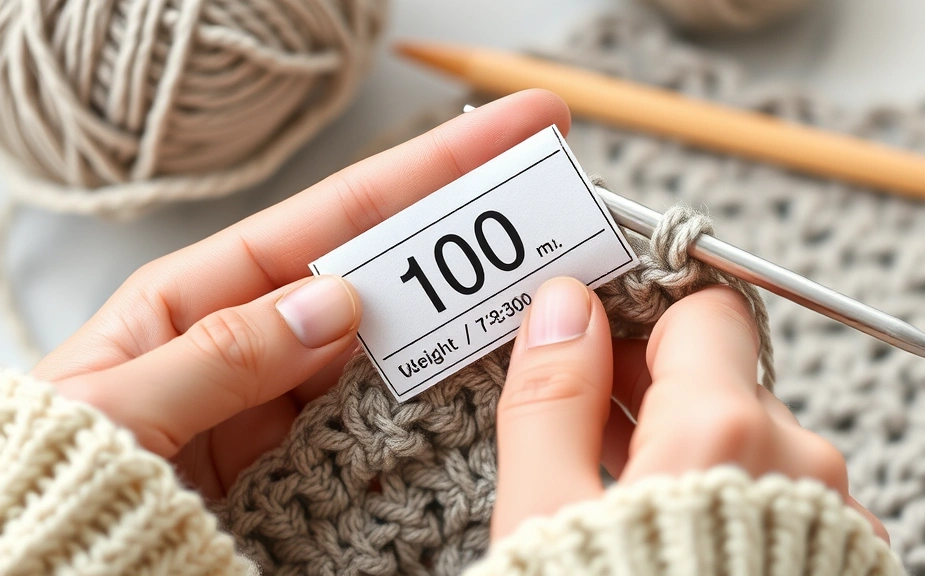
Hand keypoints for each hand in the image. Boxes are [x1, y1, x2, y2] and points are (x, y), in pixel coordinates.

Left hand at [32, 90, 570, 498]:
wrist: (48, 567)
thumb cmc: (47, 477)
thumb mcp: (116, 408)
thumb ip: (222, 356)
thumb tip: (336, 305)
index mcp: (202, 298)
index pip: (334, 220)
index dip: (428, 170)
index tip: (512, 131)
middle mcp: (261, 339)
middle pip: (385, 273)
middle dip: (469, 236)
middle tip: (556, 209)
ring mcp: (293, 402)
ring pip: (397, 349)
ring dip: (463, 324)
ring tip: (543, 296)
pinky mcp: (311, 462)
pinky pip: (384, 424)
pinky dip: (434, 408)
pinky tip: (487, 391)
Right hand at [491, 277, 888, 541]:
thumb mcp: (545, 516)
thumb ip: (551, 398)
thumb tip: (560, 306)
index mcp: (722, 430)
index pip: (702, 312)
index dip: (641, 311)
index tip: (593, 328)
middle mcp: (796, 459)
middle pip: (725, 373)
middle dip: (651, 382)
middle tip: (579, 412)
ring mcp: (827, 513)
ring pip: (750, 433)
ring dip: (684, 438)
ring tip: (614, 483)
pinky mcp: (836, 555)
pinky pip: (776, 487)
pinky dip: (723, 485)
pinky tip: (671, 525)